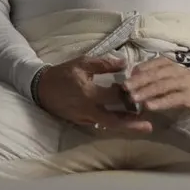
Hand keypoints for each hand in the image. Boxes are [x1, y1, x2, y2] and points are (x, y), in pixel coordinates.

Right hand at [36, 57, 153, 134]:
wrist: (41, 88)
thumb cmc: (62, 73)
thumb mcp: (82, 63)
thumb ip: (104, 64)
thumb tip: (125, 64)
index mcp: (88, 93)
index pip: (114, 96)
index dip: (129, 94)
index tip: (142, 91)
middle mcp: (88, 110)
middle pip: (113, 121)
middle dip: (131, 124)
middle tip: (149, 126)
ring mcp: (84, 118)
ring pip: (108, 125)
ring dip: (125, 126)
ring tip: (142, 126)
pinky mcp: (81, 122)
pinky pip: (100, 124)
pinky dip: (113, 123)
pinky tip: (125, 121)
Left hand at [122, 58, 189, 113]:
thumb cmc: (181, 82)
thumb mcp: (166, 74)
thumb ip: (150, 75)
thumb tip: (131, 77)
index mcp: (166, 63)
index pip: (149, 65)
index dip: (136, 72)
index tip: (123, 79)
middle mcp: (174, 70)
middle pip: (154, 75)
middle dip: (138, 81)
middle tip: (124, 88)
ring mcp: (183, 82)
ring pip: (162, 86)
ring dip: (146, 91)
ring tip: (133, 98)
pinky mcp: (189, 96)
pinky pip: (173, 98)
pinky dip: (160, 102)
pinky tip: (149, 106)